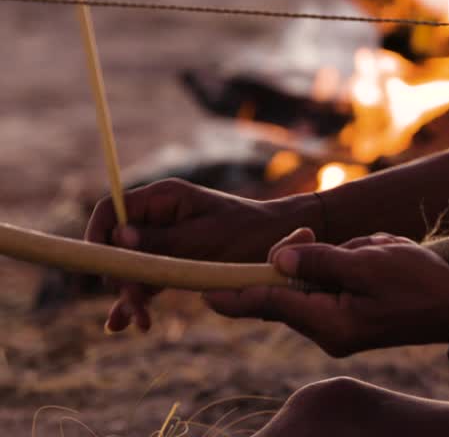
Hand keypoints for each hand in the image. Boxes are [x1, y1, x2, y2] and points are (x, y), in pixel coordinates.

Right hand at [85, 178, 314, 332]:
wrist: (280, 239)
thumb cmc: (247, 230)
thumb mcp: (205, 237)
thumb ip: (162, 239)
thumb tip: (119, 236)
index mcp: (164, 198)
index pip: (111, 209)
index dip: (97, 235)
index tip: (99, 265)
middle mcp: (158, 217)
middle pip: (117, 245)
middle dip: (119, 275)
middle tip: (133, 302)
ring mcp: (163, 240)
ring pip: (131, 268)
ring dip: (130, 294)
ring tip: (138, 321)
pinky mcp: (173, 261)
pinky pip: (148, 280)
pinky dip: (139, 299)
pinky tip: (127, 322)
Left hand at [203, 229, 448, 357]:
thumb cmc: (420, 284)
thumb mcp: (368, 261)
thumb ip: (319, 259)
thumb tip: (277, 258)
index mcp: (327, 322)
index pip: (267, 303)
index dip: (234, 292)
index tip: (201, 288)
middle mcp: (327, 330)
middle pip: (288, 290)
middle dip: (298, 256)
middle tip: (309, 230)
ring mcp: (340, 326)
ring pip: (313, 283)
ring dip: (332, 257)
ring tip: (372, 249)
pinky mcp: (353, 318)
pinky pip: (334, 285)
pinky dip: (346, 265)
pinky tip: (376, 256)